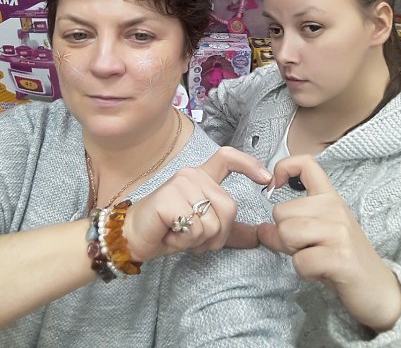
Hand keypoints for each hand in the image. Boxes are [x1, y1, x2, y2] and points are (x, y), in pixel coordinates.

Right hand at [123, 146, 271, 260]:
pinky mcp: (170, 198)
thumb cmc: (167, 230)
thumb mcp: (203, 229)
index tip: (266, 179)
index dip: (249, 164)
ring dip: (199, 240)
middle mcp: (192, 174)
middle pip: (229, 206)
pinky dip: (185, 242)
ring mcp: (180, 183)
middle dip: (218, 234)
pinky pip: (195, 228)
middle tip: (195, 239)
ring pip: (213, 221)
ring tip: (179, 234)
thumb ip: (229, 229)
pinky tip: (170, 235)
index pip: (227, 158)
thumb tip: (258, 236)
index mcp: (201, 177)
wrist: (133, 237)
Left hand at [258, 155, 400, 332]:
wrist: (380, 290)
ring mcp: (339, 232)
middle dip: (284, 235)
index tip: (274, 186)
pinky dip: (305, 272)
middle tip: (307, 247)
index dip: (283, 167)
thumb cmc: (344, 258)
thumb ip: (289, 226)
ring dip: (294, 253)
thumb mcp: (317, 235)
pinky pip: (300, 261)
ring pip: (287, 233)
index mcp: (330, 197)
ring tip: (314, 258)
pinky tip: (321, 272)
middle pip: (281, 211)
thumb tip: (260, 229)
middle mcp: (335, 208)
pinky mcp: (340, 257)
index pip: (306, 163)